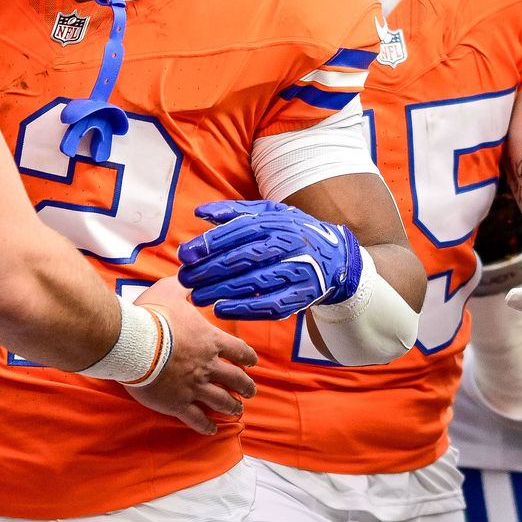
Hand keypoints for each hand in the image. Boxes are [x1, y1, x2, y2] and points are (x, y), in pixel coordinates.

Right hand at [125, 278, 256, 435]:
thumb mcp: (169, 291)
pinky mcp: (178, 404)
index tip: (251, 364)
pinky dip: (207, 426)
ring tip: (237, 411)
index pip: (240, 351)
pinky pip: (198, 419)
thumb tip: (187, 278)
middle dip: (246, 387)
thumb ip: (182, 286)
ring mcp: (195, 387)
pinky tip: (212, 429)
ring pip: (222, 401)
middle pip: (237, 380)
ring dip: (232, 407)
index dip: (248, 358)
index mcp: (211, 340)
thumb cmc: (153, 316)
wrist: (134, 343)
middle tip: (250, 391)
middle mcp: (209, 366)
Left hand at [176, 199, 363, 319]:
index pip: (238, 231)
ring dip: (222, 291)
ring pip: (254, 282)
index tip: (185, 254)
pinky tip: (222, 309)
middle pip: (243, 258)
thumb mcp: (269, 214)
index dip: (210, 243)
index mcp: (276, 222)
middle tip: (185, 278)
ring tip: (197, 297)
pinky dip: (244, 309)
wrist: (336, 258)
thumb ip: (234, 212)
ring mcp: (296, 271)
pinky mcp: (301, 295)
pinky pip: (270, 305)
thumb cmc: (292, 233)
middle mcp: (288, 245)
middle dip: (210, 269)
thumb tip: (199, 213)